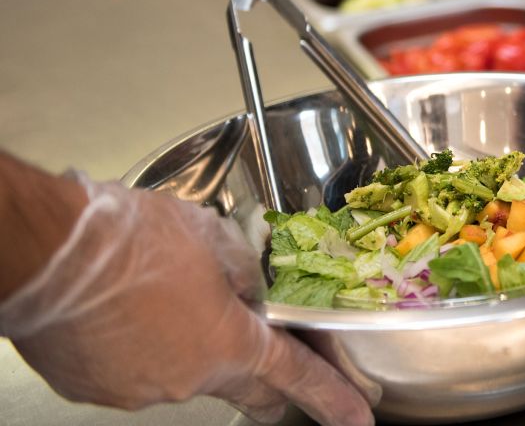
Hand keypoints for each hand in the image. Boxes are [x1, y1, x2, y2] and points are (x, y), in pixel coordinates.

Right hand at [0, 174, 373, 425]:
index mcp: (229, 343)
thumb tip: (254, 287)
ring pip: (186, 372)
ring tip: (162, 295)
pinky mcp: (101, 390)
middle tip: (267, 354)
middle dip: (266, 378)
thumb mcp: (212, 237)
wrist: (46, 252)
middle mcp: (190, 378)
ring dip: (189, 343)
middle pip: (247, 387)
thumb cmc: (126, 238)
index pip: (298, 377)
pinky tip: (129, 311)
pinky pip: (137, 371)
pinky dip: (143, 347)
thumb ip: (247, 271)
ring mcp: (142, 390)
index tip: (357, 417)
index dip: (334, 398)